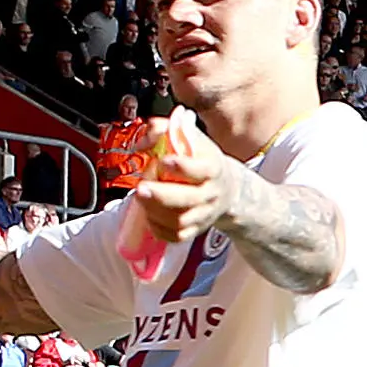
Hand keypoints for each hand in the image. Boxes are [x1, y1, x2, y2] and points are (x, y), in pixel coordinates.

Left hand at [121, 111, 241, 252]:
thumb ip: (166, 130)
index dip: (183, 167)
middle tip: (140, 188)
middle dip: (161, 196)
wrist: (226, 188)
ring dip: (155, 212)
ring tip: (140, 199)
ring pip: (180, 221)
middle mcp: (210, 193)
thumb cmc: (203, 160)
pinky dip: (159, 229)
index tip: (164, 161)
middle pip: (188, 200)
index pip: (201, 170)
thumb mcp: (191, 138)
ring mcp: (204, 214)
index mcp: (212, 168)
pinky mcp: (196, 229)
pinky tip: (148, 216)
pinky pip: (177, 236)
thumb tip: (145, 138)